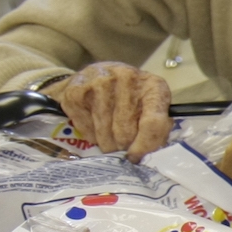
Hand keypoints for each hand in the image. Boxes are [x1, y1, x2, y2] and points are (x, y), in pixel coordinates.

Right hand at [45, 62, 173, 160]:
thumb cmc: (129, 95)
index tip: (136, 157)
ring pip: (104, 133)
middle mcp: (127, 79)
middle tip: (120, 144)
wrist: (94, 74)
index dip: (145, 146)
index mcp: (153, 85)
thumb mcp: (150, 105)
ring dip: (106, 142)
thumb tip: (146, 154)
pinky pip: (86, 129)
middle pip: (125, 132)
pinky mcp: (76, 92)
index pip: (153, 123)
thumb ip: (155, 128)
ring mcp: (99, 83)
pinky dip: (90, 134)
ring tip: (108, 135)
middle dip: (123, 145)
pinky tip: (93, 123)